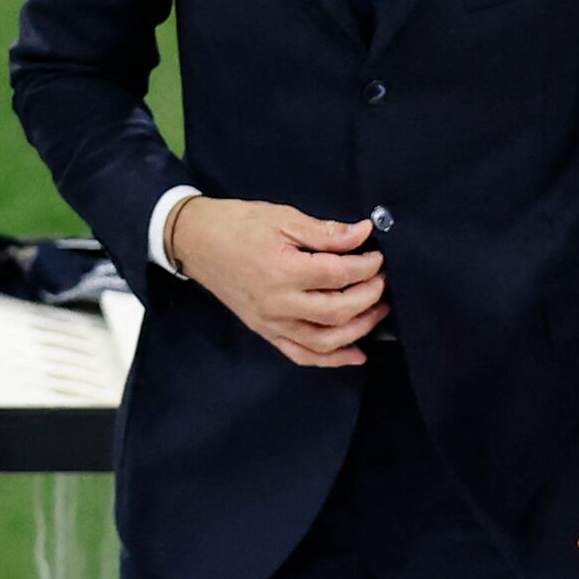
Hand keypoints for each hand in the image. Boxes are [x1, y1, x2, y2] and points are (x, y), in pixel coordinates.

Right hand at [177, 199, 385, 367]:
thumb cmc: (238, 225)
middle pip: (338, 311)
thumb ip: (325, 232)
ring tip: (377, 311)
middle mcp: (279, 303)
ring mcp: (272, 322)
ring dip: (358, 329)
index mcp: (283, 270)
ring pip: (324, 341)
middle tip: (382, 281)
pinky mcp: (266, 332)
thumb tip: (363, 233)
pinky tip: (355, 354)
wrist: (195, 242)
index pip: (339, 275)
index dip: (367, 267)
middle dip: (369, 297)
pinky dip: (331, 359)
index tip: (378, 257)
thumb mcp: (283, 218)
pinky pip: (302, 355)